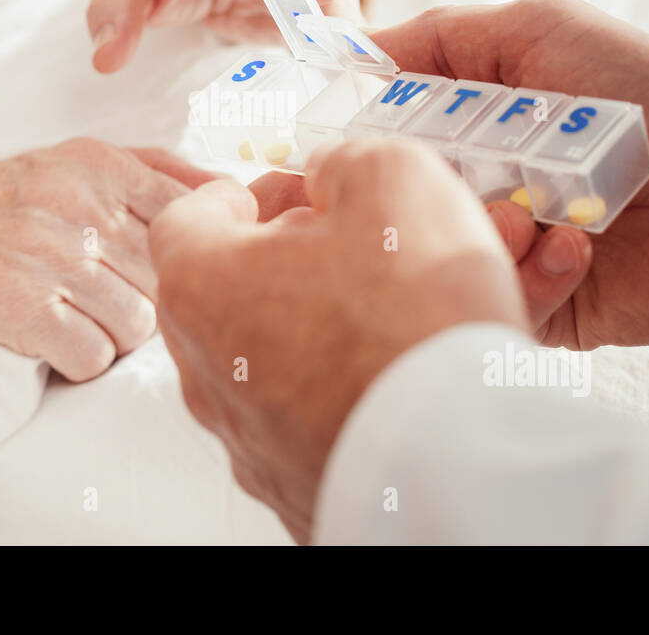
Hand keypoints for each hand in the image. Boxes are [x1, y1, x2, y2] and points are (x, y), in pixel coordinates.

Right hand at [0, 138, 214, 380]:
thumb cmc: (3, 203)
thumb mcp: (74, 162)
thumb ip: (154, 170)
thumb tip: (231, 188)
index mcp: (100, 165)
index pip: (191, 212)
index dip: (195, 252)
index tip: (180, 269)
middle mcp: (76, 204)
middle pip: (169, 279)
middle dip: (150, 301)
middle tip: (112, 302)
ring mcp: (46, 255)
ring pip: (138, 324)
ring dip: (116, 337)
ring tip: (83, 321)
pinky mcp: (15, 306)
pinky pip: (92, 357)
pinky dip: (81, 361)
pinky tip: (59, 343)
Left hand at [150, 138, 534, 542]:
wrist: (461, 459)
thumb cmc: (418, 320)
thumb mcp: (395, 178)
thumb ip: (347, 161)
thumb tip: (334, 177)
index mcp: (203, 285)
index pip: (186, 218)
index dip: (244, 193)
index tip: (290, 191)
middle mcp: (207, 371)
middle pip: (224, 292)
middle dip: (282, 259)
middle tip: (346, 244)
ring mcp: (247, 439)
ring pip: (265, 362)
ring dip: (312, 326)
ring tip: (385, 309)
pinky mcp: (293, 487)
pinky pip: (305, 423)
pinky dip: (339, 393)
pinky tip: (395, 376)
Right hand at [368, 0, 648, 348]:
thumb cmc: (646, 94)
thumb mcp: (540, 29)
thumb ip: (442, 37)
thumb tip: (351, 52)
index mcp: (458, 127)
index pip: (372, 139)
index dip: (350, 141)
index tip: (332, 142)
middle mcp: (469, 188)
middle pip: (392, 202)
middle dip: (420, 189)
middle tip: (463, 175)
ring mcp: (499, 249)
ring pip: (436, 259)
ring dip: (482, 231)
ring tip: (539, 214)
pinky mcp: (533, 305)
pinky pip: (496, 302)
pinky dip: (533, 274)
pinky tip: (582, 246)